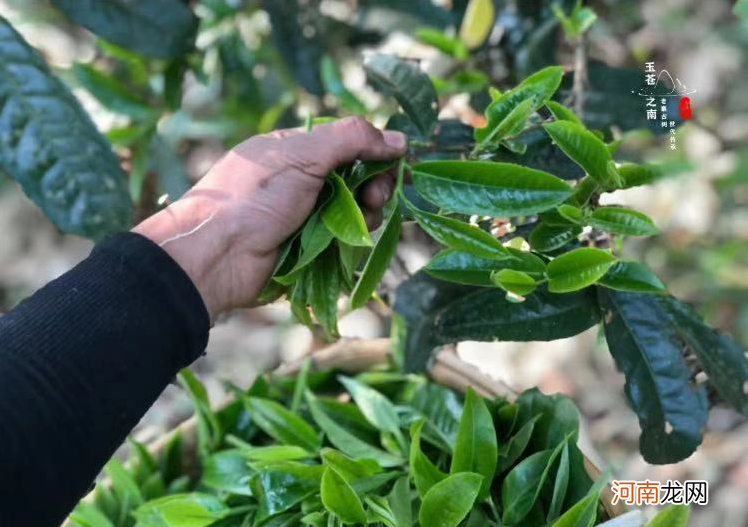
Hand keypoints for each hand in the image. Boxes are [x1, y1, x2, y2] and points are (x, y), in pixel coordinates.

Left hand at [133, 117, 406, 320]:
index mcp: (295, 151)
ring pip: (354, 213)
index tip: (400, 163)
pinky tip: (353, 239)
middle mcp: (301, 182)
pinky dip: (353, 239)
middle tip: (376, 196)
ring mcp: (305, 217)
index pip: (348, 145)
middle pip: (356, 180)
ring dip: (367, 214)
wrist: (217, 255)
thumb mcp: (302, 155)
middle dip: (374, 186)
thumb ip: (351, 140)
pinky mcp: (308, 250)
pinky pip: (343, 241)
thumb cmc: (254, 197)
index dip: (376, 152)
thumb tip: (400, 139)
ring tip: (364, 218)